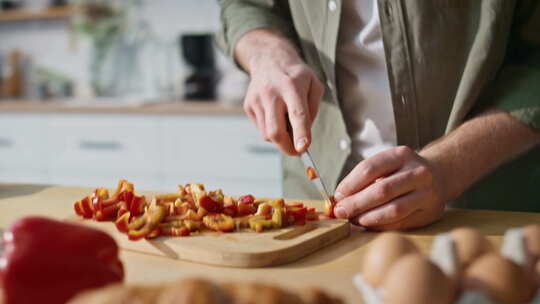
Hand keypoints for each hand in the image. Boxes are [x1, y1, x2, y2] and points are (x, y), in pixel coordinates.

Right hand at [237, 30, 323, 154]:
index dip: (300, 134)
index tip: (303, 149)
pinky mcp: (248, 106)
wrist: (269, 60)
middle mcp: (271, 93)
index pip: (297, 114)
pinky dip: (271, 129)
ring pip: (267, 134)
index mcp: (292, 86)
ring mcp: (256, 100)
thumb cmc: (296, 76)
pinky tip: (276, 115)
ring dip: (280, 138)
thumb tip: (303, 136)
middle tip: (297, 151)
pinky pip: (261, 129)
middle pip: (275, 131)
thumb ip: (312, 110)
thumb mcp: (314, 85)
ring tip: (287, 122)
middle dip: (287, 148)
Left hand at [333, 146, 446, 230]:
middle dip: (356, 204)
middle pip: (381, 191)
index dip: (350, 185)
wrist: (439, 175)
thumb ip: (363, 178)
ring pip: (393, 210)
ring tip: (353, 220)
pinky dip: (380, 226)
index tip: (337, 196)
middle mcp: (418, 172)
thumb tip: (339, 198)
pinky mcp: (430, 213)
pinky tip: (368, 224)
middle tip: (341, 212)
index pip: (369, 169)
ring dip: (368, 217)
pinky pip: (401, 223)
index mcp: (401, 155)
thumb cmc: (402, 171)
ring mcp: (427, 193)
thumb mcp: (385, 164)